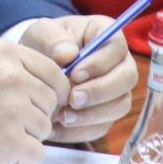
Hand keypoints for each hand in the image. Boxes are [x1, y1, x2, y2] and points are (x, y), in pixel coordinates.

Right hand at [0, 36, 67, 163]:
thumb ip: (13, 63)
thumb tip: (47, 78)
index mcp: (7, 54)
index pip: (55, 73)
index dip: (52, 92)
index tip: (40, 103)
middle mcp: (14, 78)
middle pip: (51, 102)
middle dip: (36, 115)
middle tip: (9, 121)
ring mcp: (13, 110)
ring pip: (45, 129)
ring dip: (27, 136)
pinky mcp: (10, 141)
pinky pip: (37, 154)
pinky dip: (22, 157)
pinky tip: (0, 150)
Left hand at [18, 16, 138, 142]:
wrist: (36, 67)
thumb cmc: (43, 44)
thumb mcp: (42, 33)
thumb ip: (53, 39)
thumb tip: (68, 54)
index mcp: (106, 35)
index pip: (116, 47)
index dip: (99, 63)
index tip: (75, 74)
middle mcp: (118, 63)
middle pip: (126, 79)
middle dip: (99, 92)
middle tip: (72, 99)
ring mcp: (115, 90)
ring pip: (119, 106)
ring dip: (92, 115)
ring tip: (63, 116)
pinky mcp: (105, 114)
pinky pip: (102, 126)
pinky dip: (81, 131)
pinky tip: (58, 128)